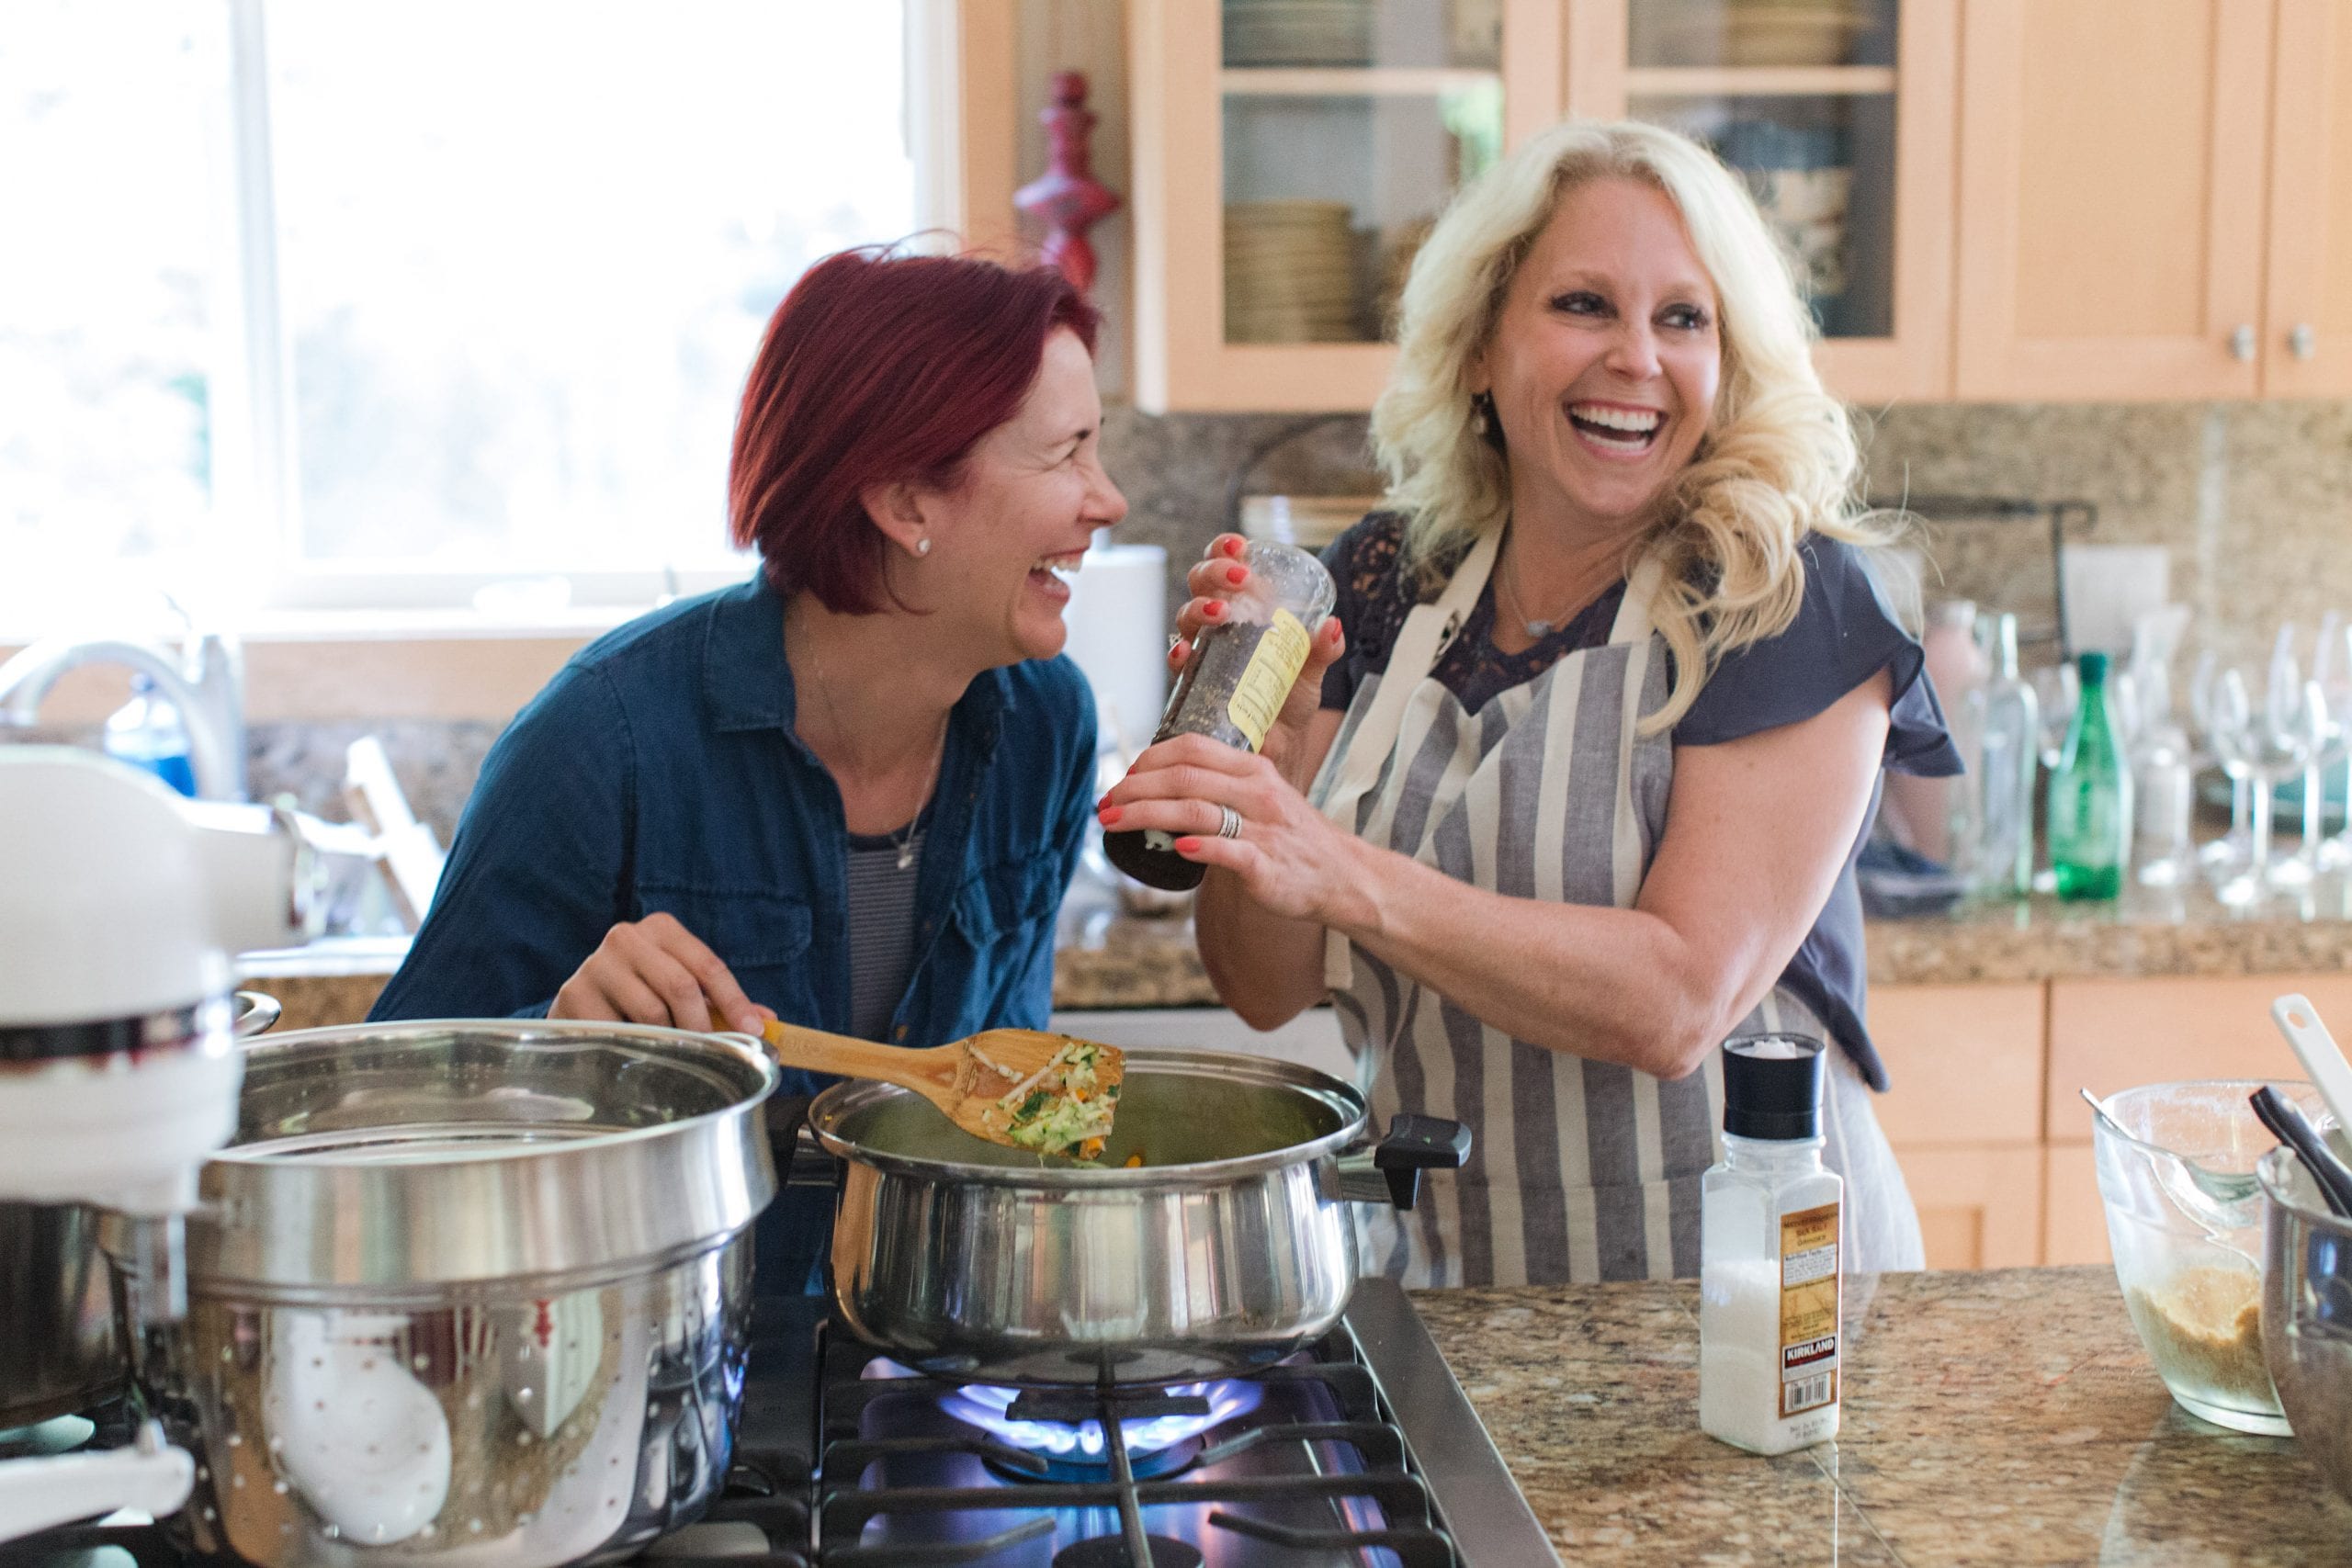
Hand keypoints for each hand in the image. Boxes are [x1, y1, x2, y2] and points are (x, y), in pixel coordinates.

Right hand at [551, 912, 772, 1033]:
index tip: (754, 1031)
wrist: (580, 1005)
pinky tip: (639, 1055)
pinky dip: (635, 1048)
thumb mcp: (680, 990)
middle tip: (715, 1053)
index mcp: (661, 928)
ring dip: (670, 1041)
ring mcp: (597, 964)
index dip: (735, 1000)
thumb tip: (768, 1023)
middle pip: (680, 986)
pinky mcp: (574, 994)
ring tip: (676, 1056)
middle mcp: (627, 937)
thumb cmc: (641, 996)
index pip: (707, 964)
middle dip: (703, 1026)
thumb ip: (720, 1003)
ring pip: (651, 1012)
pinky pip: (618, 1031)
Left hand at [1098, 733, 1368, 925]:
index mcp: (1253, 769)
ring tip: (1114, 822)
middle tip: (1106, 802)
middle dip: (1135, 788)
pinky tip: (1177, 849)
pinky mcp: (1267, 865)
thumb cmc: (1292, 837)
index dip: (1150, 758)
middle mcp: (1258, 792)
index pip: (1192, 748)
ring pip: (1196, 811)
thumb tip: (1162, 787)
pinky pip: (1229, 851)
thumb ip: (1221, 787)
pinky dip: (1200, 848)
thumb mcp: (1263, 796)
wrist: (1341, 876)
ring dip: (1147, 815)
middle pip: (1184, 777)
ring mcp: (1263, 828)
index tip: (1125, 776)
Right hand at [1173, 534, 1345, 778]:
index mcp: (1245, 606)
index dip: (1225, 549)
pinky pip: (1177, 662)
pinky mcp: (1192, 681)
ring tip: (1220, 614)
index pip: (1227, 565)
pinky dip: (1178, 654)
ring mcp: (1202, 650)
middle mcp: (1217, 623)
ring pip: (1186, 616)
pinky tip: (1185, 653)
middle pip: (1200, 583)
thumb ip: (1323, 649)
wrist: (1279, 745)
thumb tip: (1333, 626)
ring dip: (1199, 609)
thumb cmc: (1290, 698)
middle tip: (1238, 580)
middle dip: (1213, 573)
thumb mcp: (1312, 670)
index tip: (1240, 546)